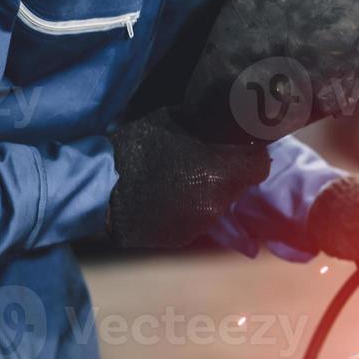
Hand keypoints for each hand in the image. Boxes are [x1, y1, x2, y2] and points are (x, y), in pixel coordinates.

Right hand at [107, 108, 270, 248]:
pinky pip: (197, 219)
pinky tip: (168, 196)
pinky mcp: (182, 239)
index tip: (242, 148)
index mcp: (221, 172)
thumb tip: (225, 121)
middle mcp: (216, 203)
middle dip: (228, 172)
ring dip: (208, 191)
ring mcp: (199, 225)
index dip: (252, 154)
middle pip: (239, 184)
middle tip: (205, 159)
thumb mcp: (173, 120)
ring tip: (181, 178)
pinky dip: (189, 208)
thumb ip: (206, 124)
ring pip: (218, 203)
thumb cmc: (135, 149)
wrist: (98, 191)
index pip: (259, 165)